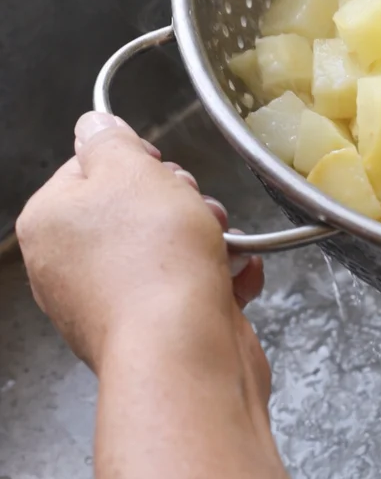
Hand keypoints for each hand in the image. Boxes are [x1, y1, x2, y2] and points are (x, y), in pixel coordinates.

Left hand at [16, 112, 267, 398]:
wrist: (183, 352)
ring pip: (169, 245)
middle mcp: (69, 267)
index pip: (87, 167)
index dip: (134, 160)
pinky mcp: (153, 330)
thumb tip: (96, 127)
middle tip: (192, 208)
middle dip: (179, 200)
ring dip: (207, 235)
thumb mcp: (129, 169)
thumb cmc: (152, 260)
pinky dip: (218, 276)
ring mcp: (110, 303)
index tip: (159, 168)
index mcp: (49, 223)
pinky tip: (232, 276)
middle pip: (133, 206)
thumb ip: (109, 139)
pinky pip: (189, 285)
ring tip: (220, 245)